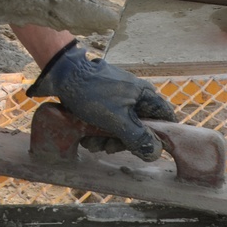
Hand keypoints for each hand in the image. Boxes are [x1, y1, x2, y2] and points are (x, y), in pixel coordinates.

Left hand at [26, 42, 174, 160]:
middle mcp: (134, 96)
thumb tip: (156, 152)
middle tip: (108, 147)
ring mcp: (117, 98)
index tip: (148, 148)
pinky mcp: (101, 101)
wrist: (61, 74)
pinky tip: (85, 137)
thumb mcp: (118, 120)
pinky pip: (105, 121)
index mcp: (144, 95)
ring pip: (120, 126)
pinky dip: (97, 131)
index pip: (165, 116)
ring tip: (91, 143)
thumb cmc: (92, 94)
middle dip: (123, 141)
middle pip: (140, 127)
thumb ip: (138, 138)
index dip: (160, 134)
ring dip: (106, 139)